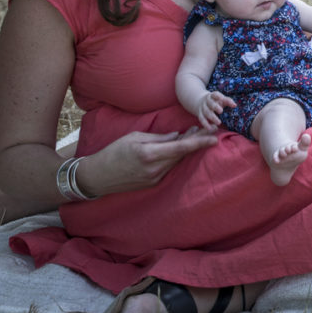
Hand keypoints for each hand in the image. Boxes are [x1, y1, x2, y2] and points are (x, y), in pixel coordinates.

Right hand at [80, 128, 219, 195]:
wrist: (97, 177)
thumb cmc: (113, 152)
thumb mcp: (135, 137)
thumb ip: (159, 137)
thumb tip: (178, 136)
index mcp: (149, 154)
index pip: (180, 148)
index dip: (199, 142)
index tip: (214, 137)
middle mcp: (155, 168)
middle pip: (182, 154)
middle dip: (198, 142)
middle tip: (211, 130)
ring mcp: (155, 177)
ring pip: (177, 161)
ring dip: (188, 149)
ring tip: (197, 134)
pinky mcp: (153, 183)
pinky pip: (170, 167)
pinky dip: (177, 157)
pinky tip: (181, 147)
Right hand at [196, 91, 235, 130]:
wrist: (200, 102)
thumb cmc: (215, 101)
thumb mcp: (221, 99)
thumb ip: (228, 101)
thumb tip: (235, 105)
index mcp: (213, 96)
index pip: (215, 95)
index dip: (218, 96)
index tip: (222, 98)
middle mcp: (207, 101)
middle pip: (210, 104)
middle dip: (215, 107)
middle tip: (221, 111)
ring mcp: (203, 108)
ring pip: (206, 112)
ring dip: (212, 117)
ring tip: (219, 123)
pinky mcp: (200, 114)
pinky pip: (202, 119)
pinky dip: (205, 124)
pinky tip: (210, 128)